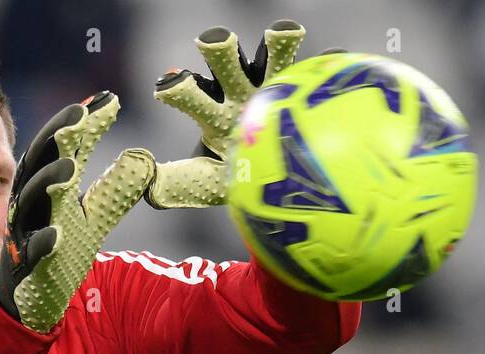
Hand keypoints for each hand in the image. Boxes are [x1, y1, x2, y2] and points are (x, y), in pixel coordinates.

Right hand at [0, 91, 155, 331]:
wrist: (31, 298)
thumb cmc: (58, 251)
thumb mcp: (93, 217)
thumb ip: (114, 188)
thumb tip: (142, 157)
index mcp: (47, 186)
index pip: (64, 146)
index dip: (83, 123)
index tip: (108, 100)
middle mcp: (31, 203)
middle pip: (40, 162)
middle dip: (58, 137)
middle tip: (81, 115)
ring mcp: (24, 232)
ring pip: (30, 202)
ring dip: (48, 182)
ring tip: (69, 167)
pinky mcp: (24, 266)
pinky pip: (30, 252)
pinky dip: (41, 242)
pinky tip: (57, 234)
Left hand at [144, 19, 345, 209]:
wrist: (277, 174)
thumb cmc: (237, 175)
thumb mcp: (206, 183)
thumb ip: (179, 183)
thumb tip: (148, 190)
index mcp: (212, 108)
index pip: (189, 94)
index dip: (178, 88)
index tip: (168, 87)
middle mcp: (240, 88)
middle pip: (226, 61)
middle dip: (219, 49)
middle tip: (215, 43)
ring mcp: (276, 85)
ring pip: (275, 54)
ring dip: (277, 41)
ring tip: (283, 32)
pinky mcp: (310, 87)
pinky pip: (323, 68)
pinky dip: (330, 61)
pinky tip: (336, 59)